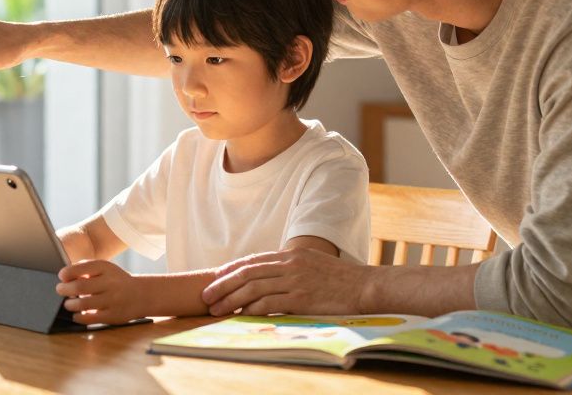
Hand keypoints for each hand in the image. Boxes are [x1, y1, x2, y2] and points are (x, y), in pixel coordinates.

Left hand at [55, 260, 145, 324]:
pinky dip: (78, 316)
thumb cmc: (114, 280)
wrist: (140, 295)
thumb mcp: (104, 268)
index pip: (81, 268)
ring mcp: (112, 300)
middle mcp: (109, 283)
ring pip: (82, 304)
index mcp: (105, 268)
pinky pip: (89, 318)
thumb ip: (85, 268)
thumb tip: (64, 276)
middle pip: (79, 287)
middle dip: (64, 289)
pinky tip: (76, 314)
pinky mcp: (112, 316)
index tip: (62, 277)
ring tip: (68, 303)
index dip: (66, 273)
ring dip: (69, 304)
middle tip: (60, 290)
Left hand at [201, 248, 371, 316]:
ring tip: (216, 309)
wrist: (366, 286)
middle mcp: (289, 265)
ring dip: (230, 299)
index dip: (230, 270)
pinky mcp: (302, 298)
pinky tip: (240, 316)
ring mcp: (295, 281)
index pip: (252, 260)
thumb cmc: (340, 279)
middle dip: (222, 285)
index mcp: (290, 255)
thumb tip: (270, 276)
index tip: (214, 278)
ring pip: (253, 288)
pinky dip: (251, 309)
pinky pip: (269, 303)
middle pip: (247, 273)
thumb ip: (290, 267)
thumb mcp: (312, 264)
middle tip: (206, 296)